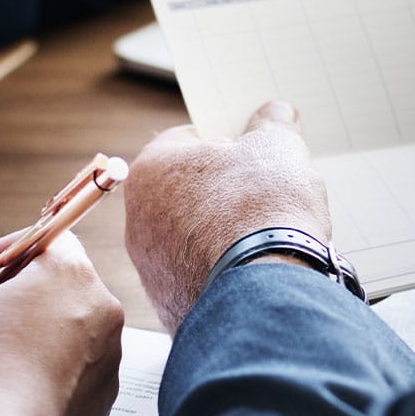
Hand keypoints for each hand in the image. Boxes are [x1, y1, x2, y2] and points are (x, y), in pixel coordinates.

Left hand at [124, 100, 330, 333]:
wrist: (261, 294)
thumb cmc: (261, 210)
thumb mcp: (277, 149)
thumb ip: (272, 126)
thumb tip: (276, 113)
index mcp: (151, 169)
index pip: (187, 139)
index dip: (226, 141)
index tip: (251, 151)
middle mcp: (137, 218)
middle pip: (185, 190)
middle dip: (221, 188)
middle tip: (261, 192)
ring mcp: (148, 265)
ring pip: (188, 235)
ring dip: (219, 231)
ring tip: (261, 233)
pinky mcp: (166, 301)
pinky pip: (194, 274)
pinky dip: (219, 269)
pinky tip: (250, 268)